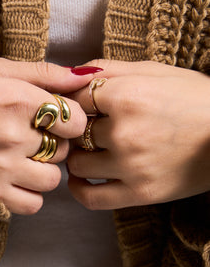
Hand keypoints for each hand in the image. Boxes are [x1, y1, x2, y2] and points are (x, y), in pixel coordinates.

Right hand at [0, 58, 93, 213]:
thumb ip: (48, 74)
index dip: (69, 118)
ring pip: (52, 179)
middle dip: (54, 143)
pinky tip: (15, 176)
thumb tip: (89, 77)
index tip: (52, 116)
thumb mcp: (3, 71)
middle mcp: (10, 136)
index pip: (75, 120)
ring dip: (43, 170)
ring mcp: (0, 168)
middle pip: (64, 150)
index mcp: (16, 101)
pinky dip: (28, 193)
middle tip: (31, 134)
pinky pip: (33, 203)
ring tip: (22, 156)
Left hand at [67, 60, 209, 209]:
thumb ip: (110, 69)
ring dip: (79, 155)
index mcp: (127, 96)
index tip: (85, 105)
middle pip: (75, 131)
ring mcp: (131, 165)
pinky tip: (82, 179)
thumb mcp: (156, 71)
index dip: (77, 102)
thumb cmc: (196, 98)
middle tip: (90, 127)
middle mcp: (125, 132)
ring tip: (91, 149)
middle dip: (78, 128)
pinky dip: (79, 189)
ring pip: (78, 162)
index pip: (74, 99)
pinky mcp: (140, 193)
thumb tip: (71, 73)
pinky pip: (91, 197)